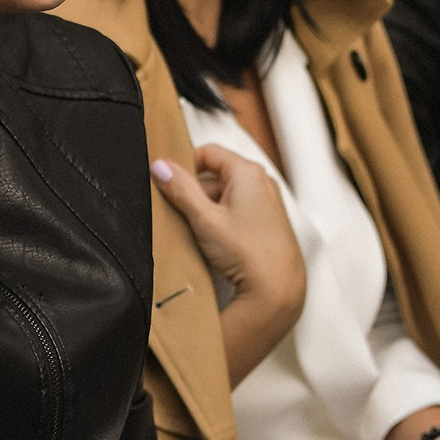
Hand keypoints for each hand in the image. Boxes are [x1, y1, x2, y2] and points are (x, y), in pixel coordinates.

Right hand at [152, 145, 304, 385]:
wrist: (277, 287)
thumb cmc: (248, 253)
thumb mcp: (204, 218)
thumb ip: (181, 189)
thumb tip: (162, 167)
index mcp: (248, 172)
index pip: (207, 152)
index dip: (185, 165)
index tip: (170, 183)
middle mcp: (262, 183)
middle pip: (216, 175)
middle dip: (195, 193)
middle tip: (182, 213)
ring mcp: (267, 203)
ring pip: (226, 195)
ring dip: (208, 209)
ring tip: (199, 232)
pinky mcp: (267, 223)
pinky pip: (237, 212)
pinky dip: (222, 221)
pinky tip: (215, 242)